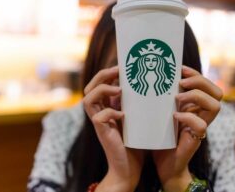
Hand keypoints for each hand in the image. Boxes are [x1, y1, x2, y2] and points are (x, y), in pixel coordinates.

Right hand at [83, 66, 143, 191]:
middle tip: (118, 71)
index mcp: (107, 106)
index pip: (99, 84)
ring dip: (103, 90)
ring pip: (87, 98)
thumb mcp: (136, 117)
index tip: (123, 67)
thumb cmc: (136, 141)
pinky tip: (123, 115)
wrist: (129, 166)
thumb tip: (147, 84)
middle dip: (102, 76)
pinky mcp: (101, 132)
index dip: (108, 73)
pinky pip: (98, 117)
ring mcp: (99, 122)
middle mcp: (100, 112)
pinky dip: (110, 112)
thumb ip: (135, 103)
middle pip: (89, 87)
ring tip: (119, 90)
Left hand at [152, 65, 222, 191]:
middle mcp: (201, 114)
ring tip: (177, 97)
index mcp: (194, 105)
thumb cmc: (160, 135)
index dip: (195, 74)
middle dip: (200, 81)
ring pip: (216, 106)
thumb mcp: (161, 112)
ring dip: (196, 97)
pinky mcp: (196, 140)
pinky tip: (174, 116)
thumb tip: (153, 77)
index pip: (205, 84)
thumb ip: (164, 98)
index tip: (179, 69)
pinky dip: (188, 117)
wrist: (164, 162)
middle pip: (217, 92)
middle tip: (181, 83)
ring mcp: (200, 126)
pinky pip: (201, 125)